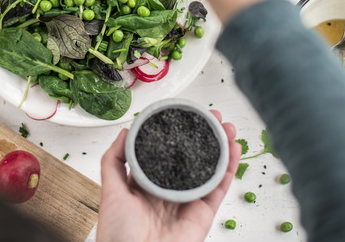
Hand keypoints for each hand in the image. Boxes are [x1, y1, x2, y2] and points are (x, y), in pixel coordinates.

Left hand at [96, 110, 241, 241]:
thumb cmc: (118, 235)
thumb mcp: (110, 191)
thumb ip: (114, 160)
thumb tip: (126, 130)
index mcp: (147, 183)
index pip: (166, 151)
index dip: (178, 133)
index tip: (186, 115)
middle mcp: (169, 190)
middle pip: (192, 157)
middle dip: (204, 135)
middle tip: (213, 117)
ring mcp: (188, 201)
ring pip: (210, 169)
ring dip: (221, 146)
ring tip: (227, 127)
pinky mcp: (203, 213)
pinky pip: (219, 187)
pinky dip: (229, 168)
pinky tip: (234, 149)